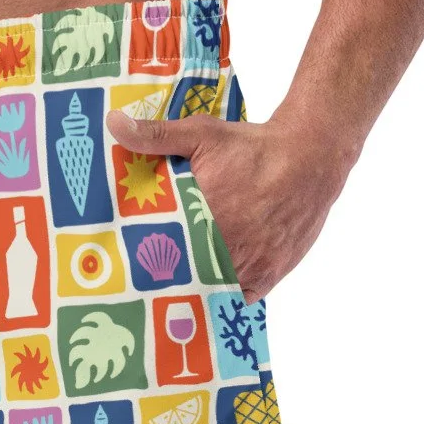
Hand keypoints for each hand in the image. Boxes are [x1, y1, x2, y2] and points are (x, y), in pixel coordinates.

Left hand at [105, 108, 362, 302]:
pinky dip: (223, 298)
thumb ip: (155, 136)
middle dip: (166, 283)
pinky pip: (239, 299)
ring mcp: (249, 266)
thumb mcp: (201, 134)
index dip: (145, 268)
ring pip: (211, 293)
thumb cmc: (252, 147)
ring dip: (194, 293)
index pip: (162, 258)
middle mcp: (225, 249)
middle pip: (186, 281)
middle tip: (144, 288)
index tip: (128, 272)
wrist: (310, 157)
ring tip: (171, 296)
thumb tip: (113, 124)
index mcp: (202, 220)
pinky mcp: (268, 275)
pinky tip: (207, 295)